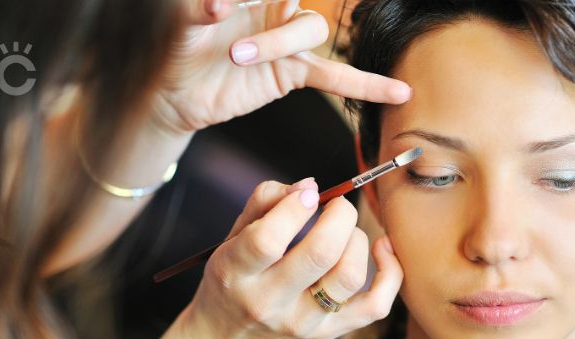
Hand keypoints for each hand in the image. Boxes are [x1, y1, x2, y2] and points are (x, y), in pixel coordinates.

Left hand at [151, 0, 411, 134]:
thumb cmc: (178, 46)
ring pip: (310, 31)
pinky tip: (398, 92)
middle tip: (223, 21)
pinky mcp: (293, 73)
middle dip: (272, 25)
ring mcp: (287, 40)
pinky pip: (336, 76)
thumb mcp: (181, 21)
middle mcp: (275, 8)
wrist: (176, 93)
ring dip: (277, 42)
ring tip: (238, 57)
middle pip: (296, 3)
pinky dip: (368, 85)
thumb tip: (218, 3)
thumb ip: (200, 6)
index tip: (227, 7)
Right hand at [178, 178, 402, 338]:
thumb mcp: (230, 242)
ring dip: (358, 240)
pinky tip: (381, 249)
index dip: (295, 206)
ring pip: (349, 275)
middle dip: (339, 215)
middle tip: (336, 206)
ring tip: (347, 232)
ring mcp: (303, 323)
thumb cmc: (230, 284)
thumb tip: (310, 186)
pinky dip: (390, 273)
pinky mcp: (330, 334)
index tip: (309, 194)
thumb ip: (264, 204)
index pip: (268, 239)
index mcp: (235, 273)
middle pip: (320, 253)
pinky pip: (376, 305)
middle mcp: (269, 302)